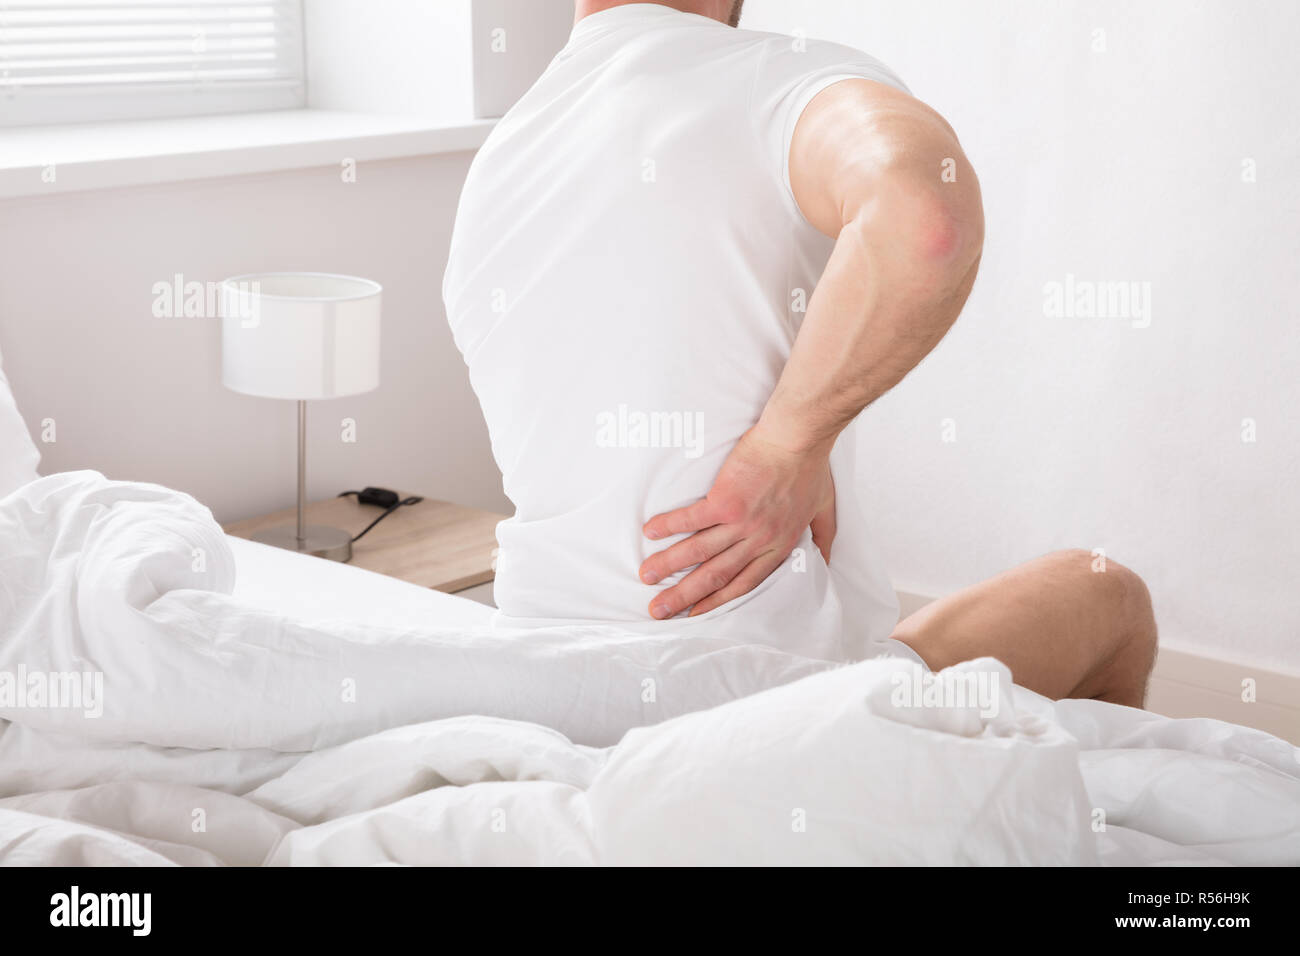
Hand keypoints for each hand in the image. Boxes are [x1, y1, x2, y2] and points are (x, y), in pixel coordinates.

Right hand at [638, 426, 835, 618]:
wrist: (798, 437)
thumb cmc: (810, 467)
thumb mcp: (824, 508)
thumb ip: (824, 536)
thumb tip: (827, 559)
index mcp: (778, 545)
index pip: (745, 583)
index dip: (718, 601)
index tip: (696, 614)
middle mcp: (757, 541)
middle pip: (716, 576)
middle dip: (685, 596)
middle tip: (659, 610)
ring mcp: (740, 523)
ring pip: (698, 553)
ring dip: (669, 566)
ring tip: (646, 576)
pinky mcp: (725, 501)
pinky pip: (691, 520)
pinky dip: (669, 526)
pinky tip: (650, 533)